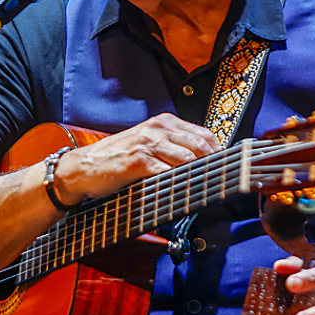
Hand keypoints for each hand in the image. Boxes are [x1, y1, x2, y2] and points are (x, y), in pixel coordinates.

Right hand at [53, 114, 219, 203]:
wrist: (83, 168)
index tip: (230, 169)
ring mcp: (149, 143)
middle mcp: (158, 128)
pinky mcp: (139, 161)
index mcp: (164, 122)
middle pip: (202, 146)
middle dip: (215, 166)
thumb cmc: (118, 159)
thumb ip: (174, 148)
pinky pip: (168, 173)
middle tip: (226, 182)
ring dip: (199, 176)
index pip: (206, 134)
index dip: (220, 153)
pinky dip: (179, 184)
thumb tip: (206, 164)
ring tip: (209, 189)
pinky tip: (185, 192)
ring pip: (188, 159)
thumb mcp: (148, 145)